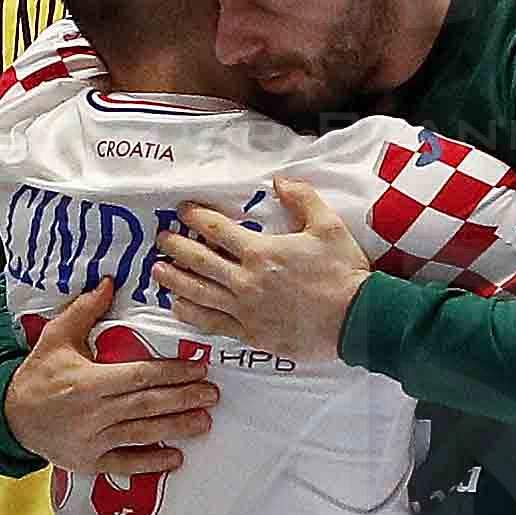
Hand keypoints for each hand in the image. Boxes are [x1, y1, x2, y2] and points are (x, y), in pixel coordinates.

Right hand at [5, 277, 212, 476]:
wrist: (7, 417)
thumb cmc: (37, 375)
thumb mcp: (55, 338)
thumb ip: (84, 311)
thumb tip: (110, 282)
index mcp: (88, 382)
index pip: (140, 376)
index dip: (172, 373)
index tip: (199, 368)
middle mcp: (93, 413)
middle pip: (147, 405)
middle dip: (183, 399)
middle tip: (213, 394)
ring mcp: (92, 441)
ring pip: (142, 434)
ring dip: (176, 428)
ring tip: (204, 422)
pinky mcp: (89, 462)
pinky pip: (124, 464)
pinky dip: (150, 464)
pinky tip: (175, 459)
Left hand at [152, 183, 370, 365]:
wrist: (357, 319)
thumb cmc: (344, 273)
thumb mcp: (329, 226)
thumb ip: (303, 199)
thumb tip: (280, 181)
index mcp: (261, 252)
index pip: (216, 230)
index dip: (196, 216)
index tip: (183, 210)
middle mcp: (245, 280)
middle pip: (198, 260)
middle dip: (175, 246)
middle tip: (162, 239)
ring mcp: (244, 309)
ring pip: (197, 292)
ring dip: (173, 279)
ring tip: (158, 271)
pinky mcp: (250, 333)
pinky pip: (210, 322)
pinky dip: (190, 313)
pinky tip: (178, 306)